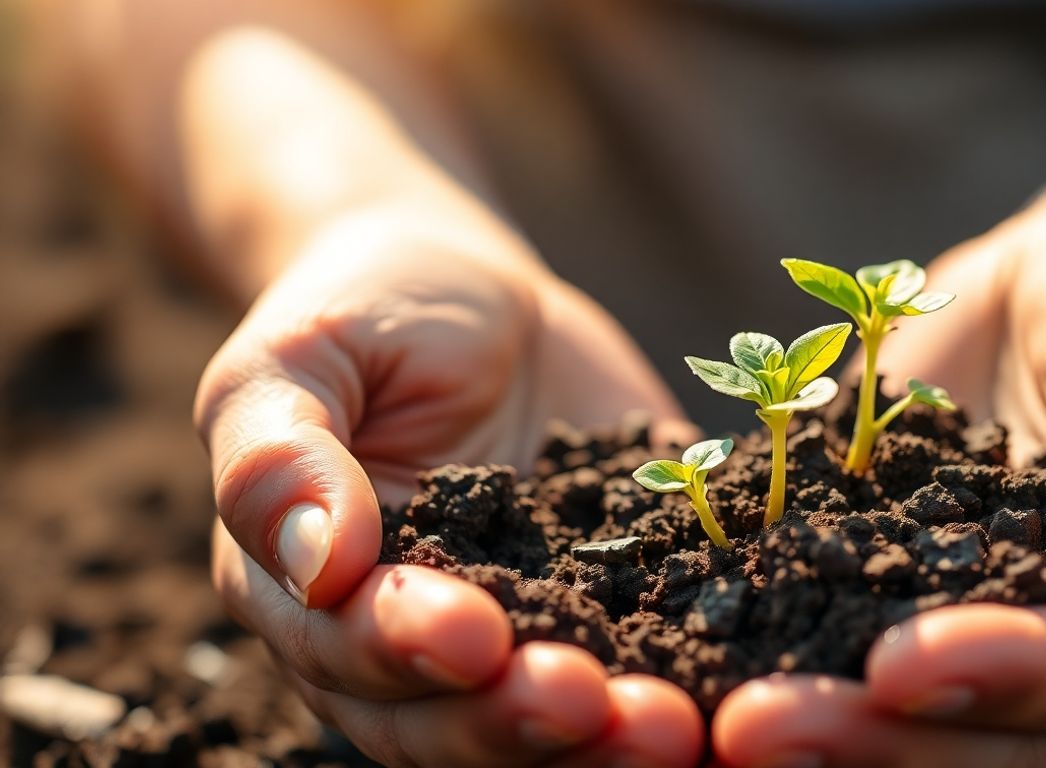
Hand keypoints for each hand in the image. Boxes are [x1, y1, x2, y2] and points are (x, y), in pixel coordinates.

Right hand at [196, 208, 702, 766]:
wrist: (471, 293)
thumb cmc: (360, 313)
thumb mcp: (296, 359)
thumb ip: (281, 458)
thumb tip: (321, 567)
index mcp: (316, 597)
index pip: (351, 654)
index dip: (409, 654)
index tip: (476, 636)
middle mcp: (416, 641)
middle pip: (452, 722)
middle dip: (521, 722)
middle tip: (597, 705)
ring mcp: (526, 627)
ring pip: (548, 722)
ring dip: (606, 740)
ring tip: (676, 728)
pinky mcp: (613, 600)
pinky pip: (647, 655)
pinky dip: (689, 683)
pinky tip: (739, 691)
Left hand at [711, 175, 1045, 766]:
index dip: (1003, 684)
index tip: (902, 667)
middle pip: (992, 732)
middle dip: (882, 737)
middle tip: (762, 729)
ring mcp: (983, 618)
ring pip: (915, 712)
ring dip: (824, 727)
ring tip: (725, 725)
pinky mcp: (898, 575)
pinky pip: (840, 627)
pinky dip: (780, 655)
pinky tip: (701, 670)